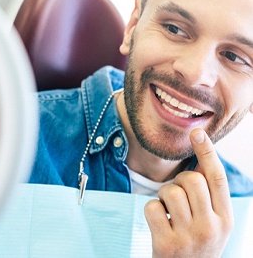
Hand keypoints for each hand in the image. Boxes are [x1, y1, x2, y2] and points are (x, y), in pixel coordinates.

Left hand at [144, 128, 233, 257]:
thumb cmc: (196, 241)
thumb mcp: (212, 221)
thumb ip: (209, 195)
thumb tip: (200, 156)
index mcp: (225, 219)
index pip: (217, 178)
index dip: (207, 152)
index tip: (197, 132)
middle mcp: (211, 228)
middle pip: (191, 180)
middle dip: (179, 180)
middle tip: (178, 195)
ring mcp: (189, 238)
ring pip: (170, 191)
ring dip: (164, 196)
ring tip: (169, 212)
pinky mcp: (166, 245)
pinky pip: (152, 206)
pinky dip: (152, 209)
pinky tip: (159, 222)